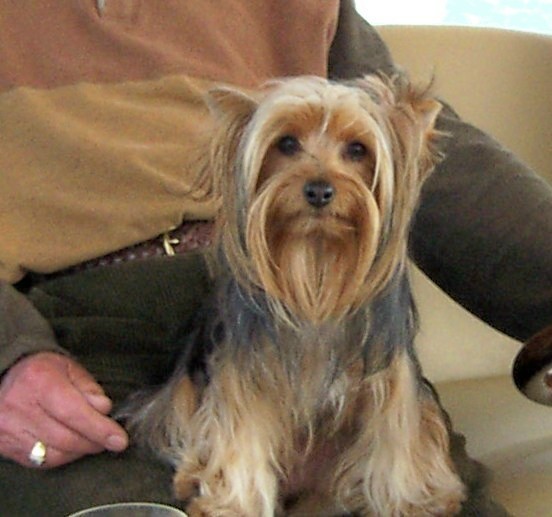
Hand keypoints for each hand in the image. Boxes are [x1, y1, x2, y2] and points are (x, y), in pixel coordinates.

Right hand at [0, 352, 127, 467]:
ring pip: (54, 454)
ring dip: (80, 451)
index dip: (99, 429)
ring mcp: (9, 429)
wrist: (4, 377)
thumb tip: (104, 409)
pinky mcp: (5, 446)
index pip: (73, 412)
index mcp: (40, 381)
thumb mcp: (70, 368)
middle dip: (94, 442)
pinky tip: (73, 447)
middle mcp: (20, 407)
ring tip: (92, 441)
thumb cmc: (44, 371)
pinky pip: (40, 462)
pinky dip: (62, 457)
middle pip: (65, 437)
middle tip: (110, 440)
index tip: (120, 440)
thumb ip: (89, 388)